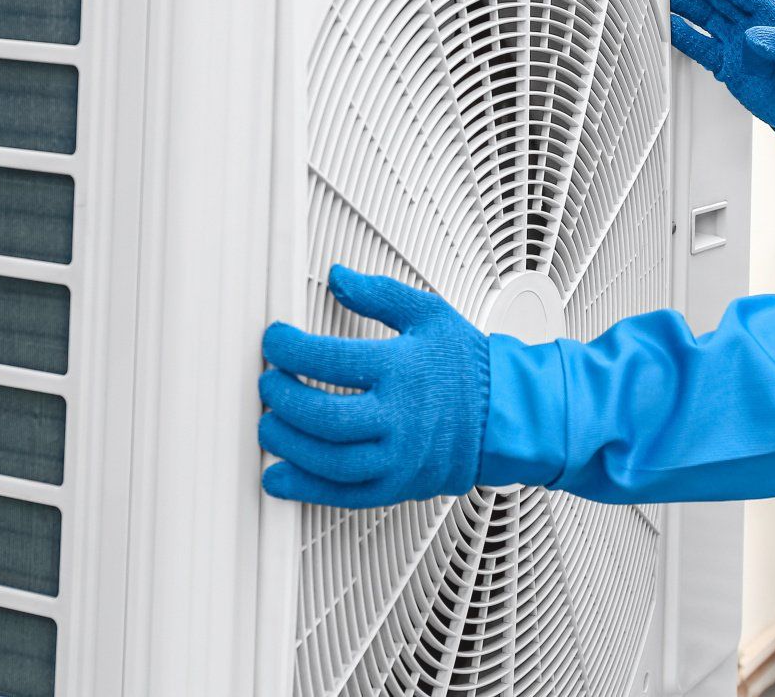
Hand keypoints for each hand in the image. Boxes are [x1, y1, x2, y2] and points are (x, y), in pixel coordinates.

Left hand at [258, 265, 489, 507]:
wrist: (505, 415)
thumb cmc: (469, 367)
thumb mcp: (429, 314)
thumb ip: (379, 294)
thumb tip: (339, 278)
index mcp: (404, 369)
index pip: (329, 359)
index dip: (289, 349)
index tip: (275, 342)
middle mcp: (401, 417)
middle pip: (323, 416)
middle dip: (282, 400)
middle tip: (269, 384)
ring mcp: (399, 457)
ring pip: (329, 461)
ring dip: (287, 445)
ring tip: (269, 426)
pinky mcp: (398, 486)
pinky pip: (344, 495)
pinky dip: (305, 489)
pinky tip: (280, 477)